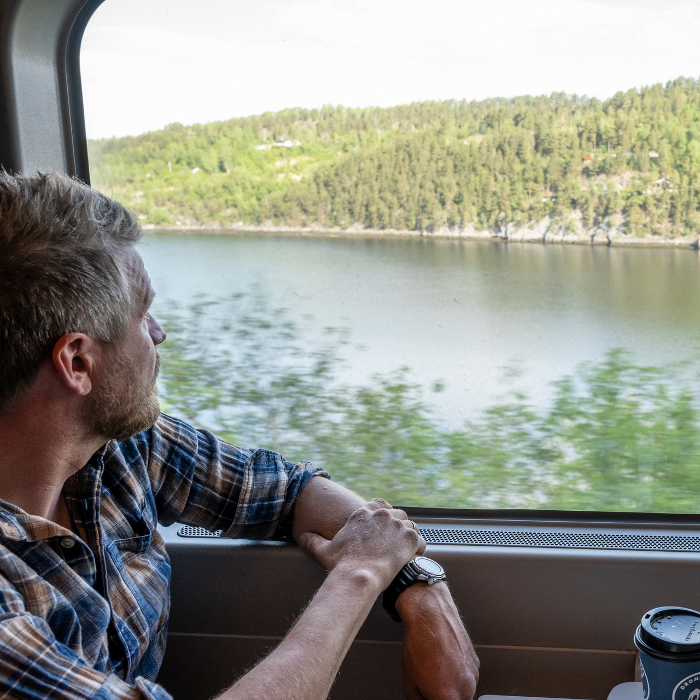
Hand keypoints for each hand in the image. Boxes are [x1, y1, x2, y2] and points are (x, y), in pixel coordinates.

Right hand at [297, 498, 425, 591]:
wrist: (359, 576)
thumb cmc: (342, 565)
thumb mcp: (324, 549)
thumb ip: (313, 540)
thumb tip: (302, 537)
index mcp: (363, 513)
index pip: (380, 504)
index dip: (384, 514)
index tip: (384, 526)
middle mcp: (382, 515)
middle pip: (397, 514)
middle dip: (398, 526)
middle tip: (395, 542)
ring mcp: (397, 525)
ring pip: (411, 525)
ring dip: (409, 536)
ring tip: (405, 551)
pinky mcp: (410, 538)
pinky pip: (421, 541)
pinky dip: (418, 549)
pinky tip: (412, 558)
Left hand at [396, 583, 478, 699]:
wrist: (431, 614)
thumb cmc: (420, 644)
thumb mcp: (410, 683)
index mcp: (448, 697)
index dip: (434, 699)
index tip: (430, 695)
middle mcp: (466, 688)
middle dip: (445, 696)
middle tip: (431, 686)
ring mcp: (474, 675)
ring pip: (464, 691)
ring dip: (453, 687)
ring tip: (436, 670)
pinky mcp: (476, 662)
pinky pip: (468, 675)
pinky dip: (458, 673)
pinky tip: (444, 661)